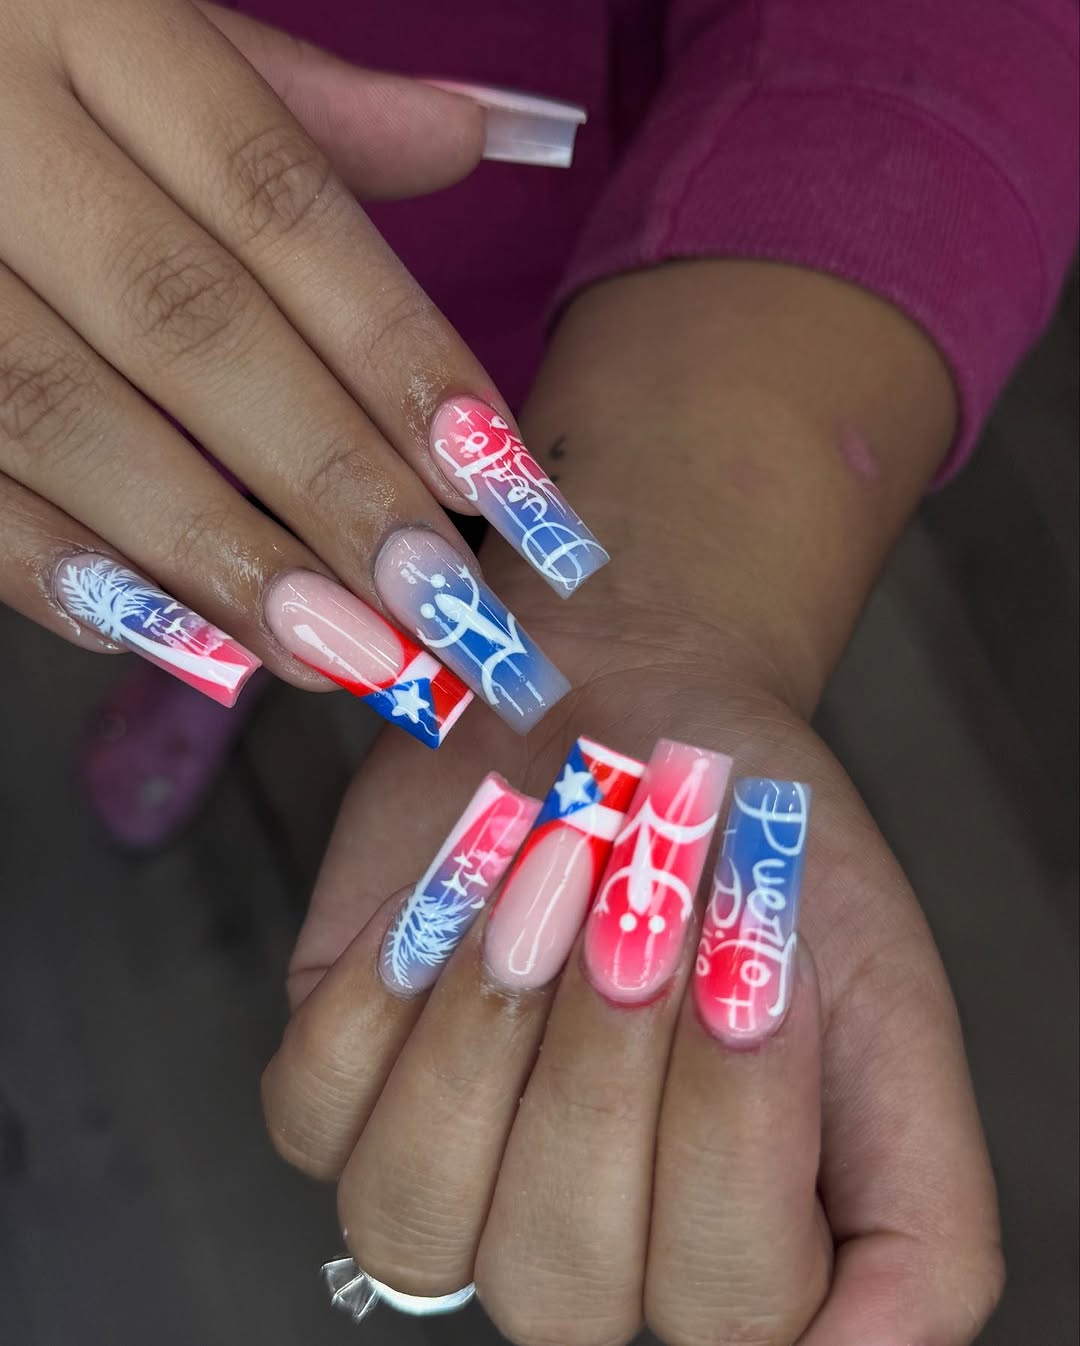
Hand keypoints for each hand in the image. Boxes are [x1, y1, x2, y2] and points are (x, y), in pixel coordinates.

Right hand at [0, 0, 593, 734]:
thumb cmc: (14, 37)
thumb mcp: (148, 16)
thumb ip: (302, 101)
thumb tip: (488, 133)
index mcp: (87, 18)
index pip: (276, 199)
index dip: (394, 345)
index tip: (497, 474)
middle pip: (188, 322)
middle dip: (326, 477)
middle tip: (434, 604)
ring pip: (61, 412)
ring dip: (208, 552)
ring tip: (331, 651)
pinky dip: (48, 566)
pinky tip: (167, 638)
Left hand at [262, 597, 1003, 1345]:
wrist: (648, 713)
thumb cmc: (762, 851)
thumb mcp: (890, 1013)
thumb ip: (919, 1220)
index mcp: (721, 1245)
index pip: (727, 1301)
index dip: (735, 1131)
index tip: (758, 965)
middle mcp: (575, 1239)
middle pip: (560, 1275)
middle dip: (606, 1070)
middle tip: (642, 907)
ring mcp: (442, 1168)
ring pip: (413, 1218)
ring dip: (482, 1041)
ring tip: (546, 886)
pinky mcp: (338, 1082)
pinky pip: (312, 1112)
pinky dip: (374, 1003)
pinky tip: (444, 898)